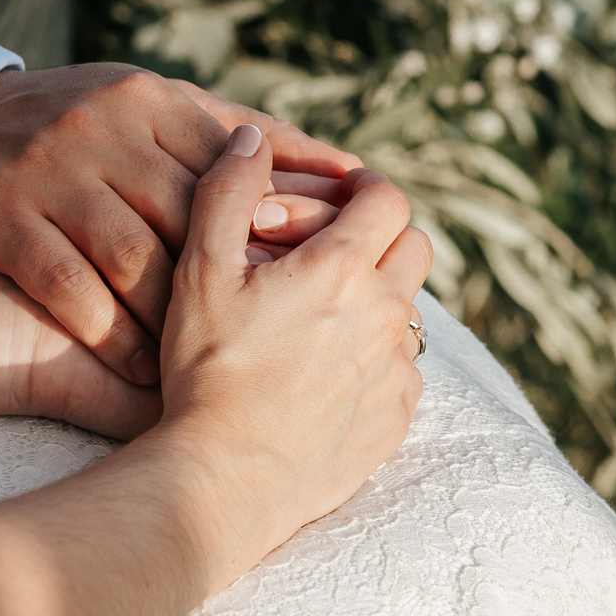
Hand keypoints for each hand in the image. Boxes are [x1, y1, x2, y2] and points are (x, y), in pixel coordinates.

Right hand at [0, 63, 355, 383]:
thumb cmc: (79, 129)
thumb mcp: (153, 108)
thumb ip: (243, 136)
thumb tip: (346, 171)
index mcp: (150, 99)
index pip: (231, 169)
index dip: (267, 232)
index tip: (296, 284)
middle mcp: (103, 129)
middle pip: (187, 219)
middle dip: (229, 286)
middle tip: (264, 343)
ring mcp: (49, 173)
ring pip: (131, 258)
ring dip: (171, 321)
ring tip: (203, 366)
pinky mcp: (1, 217)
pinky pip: (68, 288)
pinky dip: (110, 335)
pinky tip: (139, 369)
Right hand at [156, 124, 431, 556]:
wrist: (223, 477)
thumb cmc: (206, 370)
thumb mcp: (199, 270)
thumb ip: (226, 191)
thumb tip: (252, 137)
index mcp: (342, 268)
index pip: (388, 197)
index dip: (365, 187)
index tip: (340, 195)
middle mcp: (386, 315)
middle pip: (416, 247)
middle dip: (381, 236)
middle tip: (330, 251)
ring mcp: (397, 371)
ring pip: (411, 311)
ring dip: (378, 300)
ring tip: (321, 318)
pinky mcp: (395, 419)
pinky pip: (404, 372)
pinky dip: (376, 360)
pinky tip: (325, 375)